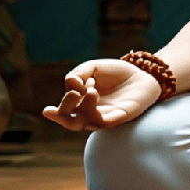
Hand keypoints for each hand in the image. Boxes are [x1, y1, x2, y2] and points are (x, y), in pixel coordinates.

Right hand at [42, 58, 161, 130]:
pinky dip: (98, 113)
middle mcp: (89, 114)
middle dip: (66, 112)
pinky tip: (96, 96)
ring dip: (84, 107)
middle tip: (73, 94)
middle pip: (71, 122)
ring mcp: (103, 118)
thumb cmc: (116, 73)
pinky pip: (104, 122)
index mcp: (80, 104)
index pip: (64, 113)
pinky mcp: (118, 118)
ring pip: (86, 122)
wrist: (143, 73)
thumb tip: (69, 84)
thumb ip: (79, 73)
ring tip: (91, 90)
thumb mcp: (94, 68)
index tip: (46, 110)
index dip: (54, 115)